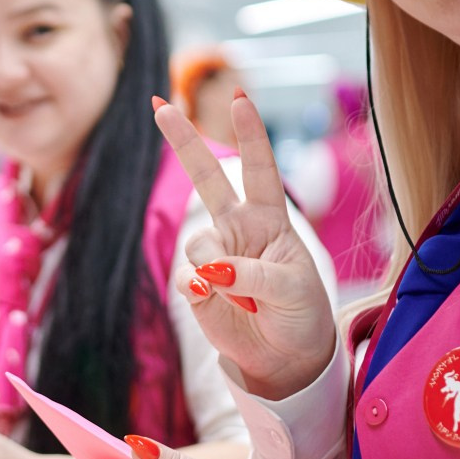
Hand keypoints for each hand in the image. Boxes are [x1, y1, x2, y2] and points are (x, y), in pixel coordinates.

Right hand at [152, 93, 336, 398]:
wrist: (285, 358)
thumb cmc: (300, 313)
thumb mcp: (292, 290)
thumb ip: (253, 274)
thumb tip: (210, 271)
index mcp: (270, 219)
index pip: (261, 170)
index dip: (251, 135)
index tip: (240, 100)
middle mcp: (238, 228)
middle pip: (207, 176)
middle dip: (183, 140)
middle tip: (159, 105)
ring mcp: (214, 255)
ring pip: (198, 243)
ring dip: (217, 268)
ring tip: (243, 297)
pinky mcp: (196, 286)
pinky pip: (186, 277)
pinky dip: (200, 289)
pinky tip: (214, 299)